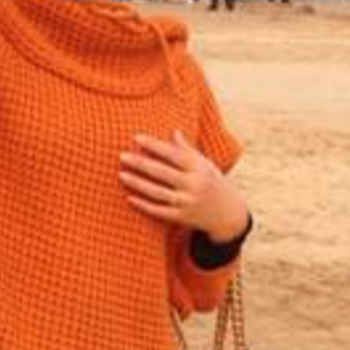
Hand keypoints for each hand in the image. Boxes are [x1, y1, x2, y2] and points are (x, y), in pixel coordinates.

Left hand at [119, 131, 248, 238]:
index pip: (172, 154)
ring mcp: (187, 202)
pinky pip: (158, 210)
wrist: (228, 214)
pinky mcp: (181, 217)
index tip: (136, 138)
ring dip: (137, 183)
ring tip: (121, 174)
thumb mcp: (205, 164)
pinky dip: (143, 204)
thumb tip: (173, 131)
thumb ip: (187, 150)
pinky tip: (129, 197)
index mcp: (199, 168)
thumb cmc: (212, 182)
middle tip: (122, 156)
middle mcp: (193, 185)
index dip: (154, 145)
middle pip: (161, 172)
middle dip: (140, 163)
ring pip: (157, 192)